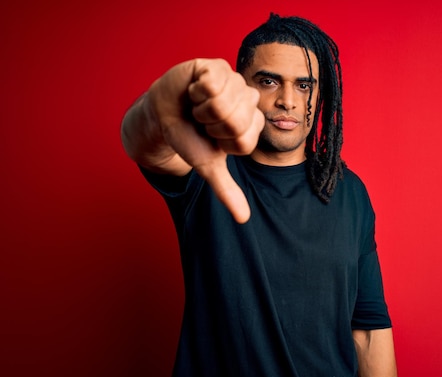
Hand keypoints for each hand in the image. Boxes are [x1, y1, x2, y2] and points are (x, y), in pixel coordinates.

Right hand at [148, 58, 263, 222]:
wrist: (163, 112)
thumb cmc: (189, 136)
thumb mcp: (208, 165)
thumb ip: (227, 190)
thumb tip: (244, 219)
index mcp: (252, 124)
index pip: (244, 141)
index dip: (221, 143)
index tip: (213, 137)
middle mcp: (249, 101)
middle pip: (235, 122)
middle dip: (209, 126)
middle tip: (203, 120)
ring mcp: (235, 81)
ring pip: (222, 103)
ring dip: (200, 109)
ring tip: (198, 106)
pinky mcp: (218, 66)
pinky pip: (212, 83)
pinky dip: (195, 92)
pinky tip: (195, 90)